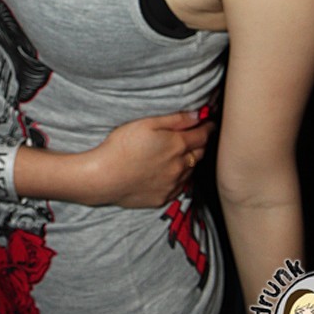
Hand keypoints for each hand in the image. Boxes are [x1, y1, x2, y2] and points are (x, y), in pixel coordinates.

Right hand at [90, 110, 213, 207]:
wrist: (104, 177)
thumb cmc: (122, 145)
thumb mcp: (147, 123)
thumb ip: (175, 119)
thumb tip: (197, 115)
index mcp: (177, 145)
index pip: (203, 135)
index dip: (208, 127)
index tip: (209, 123)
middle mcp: (180, 167)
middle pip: (200, 153)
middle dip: (201, 143)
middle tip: (199, 136)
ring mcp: (172, 184)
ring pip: (191, 171)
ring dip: (191, 161)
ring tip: (184, 153)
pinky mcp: (163, 198)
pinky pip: (180, 187)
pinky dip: (180, 178)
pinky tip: (172, 172)